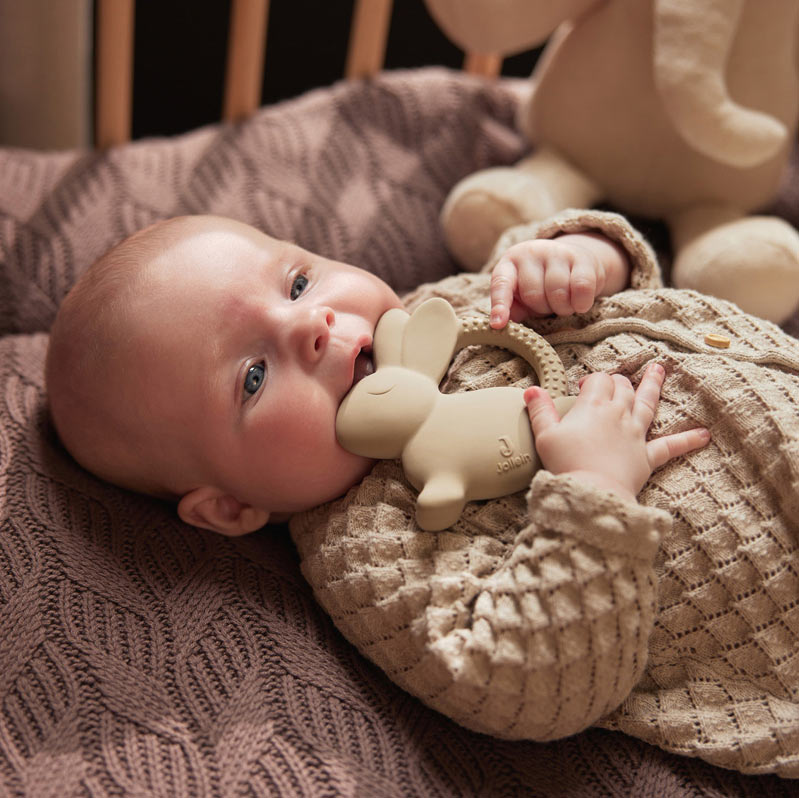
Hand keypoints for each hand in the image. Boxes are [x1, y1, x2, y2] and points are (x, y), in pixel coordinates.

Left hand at [489, 233, 629, 327]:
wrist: (576, 261)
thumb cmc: (543, 284)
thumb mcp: (522, 297)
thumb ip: (513, 309)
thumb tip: (505, 325)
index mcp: (509, 264)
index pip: (501, 285)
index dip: (500, 305)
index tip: (498, 324)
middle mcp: (530, 253)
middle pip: (533, 294)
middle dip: (542, 308)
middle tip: (548, 305)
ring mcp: (556, 252)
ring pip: (557, 293)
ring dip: (562, 308)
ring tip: (563, 304)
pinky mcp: (582, 257)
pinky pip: (581, 287)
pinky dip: (581, 303)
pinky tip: (580, 304)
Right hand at [524, 363, 709, 501]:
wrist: (592, 492)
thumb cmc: (566, 464)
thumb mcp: (545, 435)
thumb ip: (540, 410)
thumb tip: (532, 390)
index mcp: (593, 406)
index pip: (598, 381)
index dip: (590, 381)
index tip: (580, 388)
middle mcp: (618, 415)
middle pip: (622, 387)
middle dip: (618, 381)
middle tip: (615, 381)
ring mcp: (635, 434)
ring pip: (647, 403)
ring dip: (654, 385)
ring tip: (660, 370)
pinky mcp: (646, 457)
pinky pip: (670, 446)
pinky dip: (687, 440)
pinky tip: (704, 435)